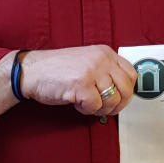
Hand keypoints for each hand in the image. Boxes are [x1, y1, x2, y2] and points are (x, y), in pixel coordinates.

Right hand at [22, 45, 136, 115]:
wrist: (31, 71)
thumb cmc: (56, 69)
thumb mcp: (87, 62)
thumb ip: (105, 71)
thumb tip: (123, 92)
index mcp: (105, 52)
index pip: (132, 74)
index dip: (127, 91)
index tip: (119, 98)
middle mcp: (101, 59)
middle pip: (126, 89)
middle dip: (117, 104)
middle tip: (105, 108)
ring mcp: (92, 71)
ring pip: (112, 100)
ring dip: (100, 108)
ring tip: (87, 103)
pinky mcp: (81, 84)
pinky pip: (95, 106)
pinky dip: (86, 110)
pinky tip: (76, 103)